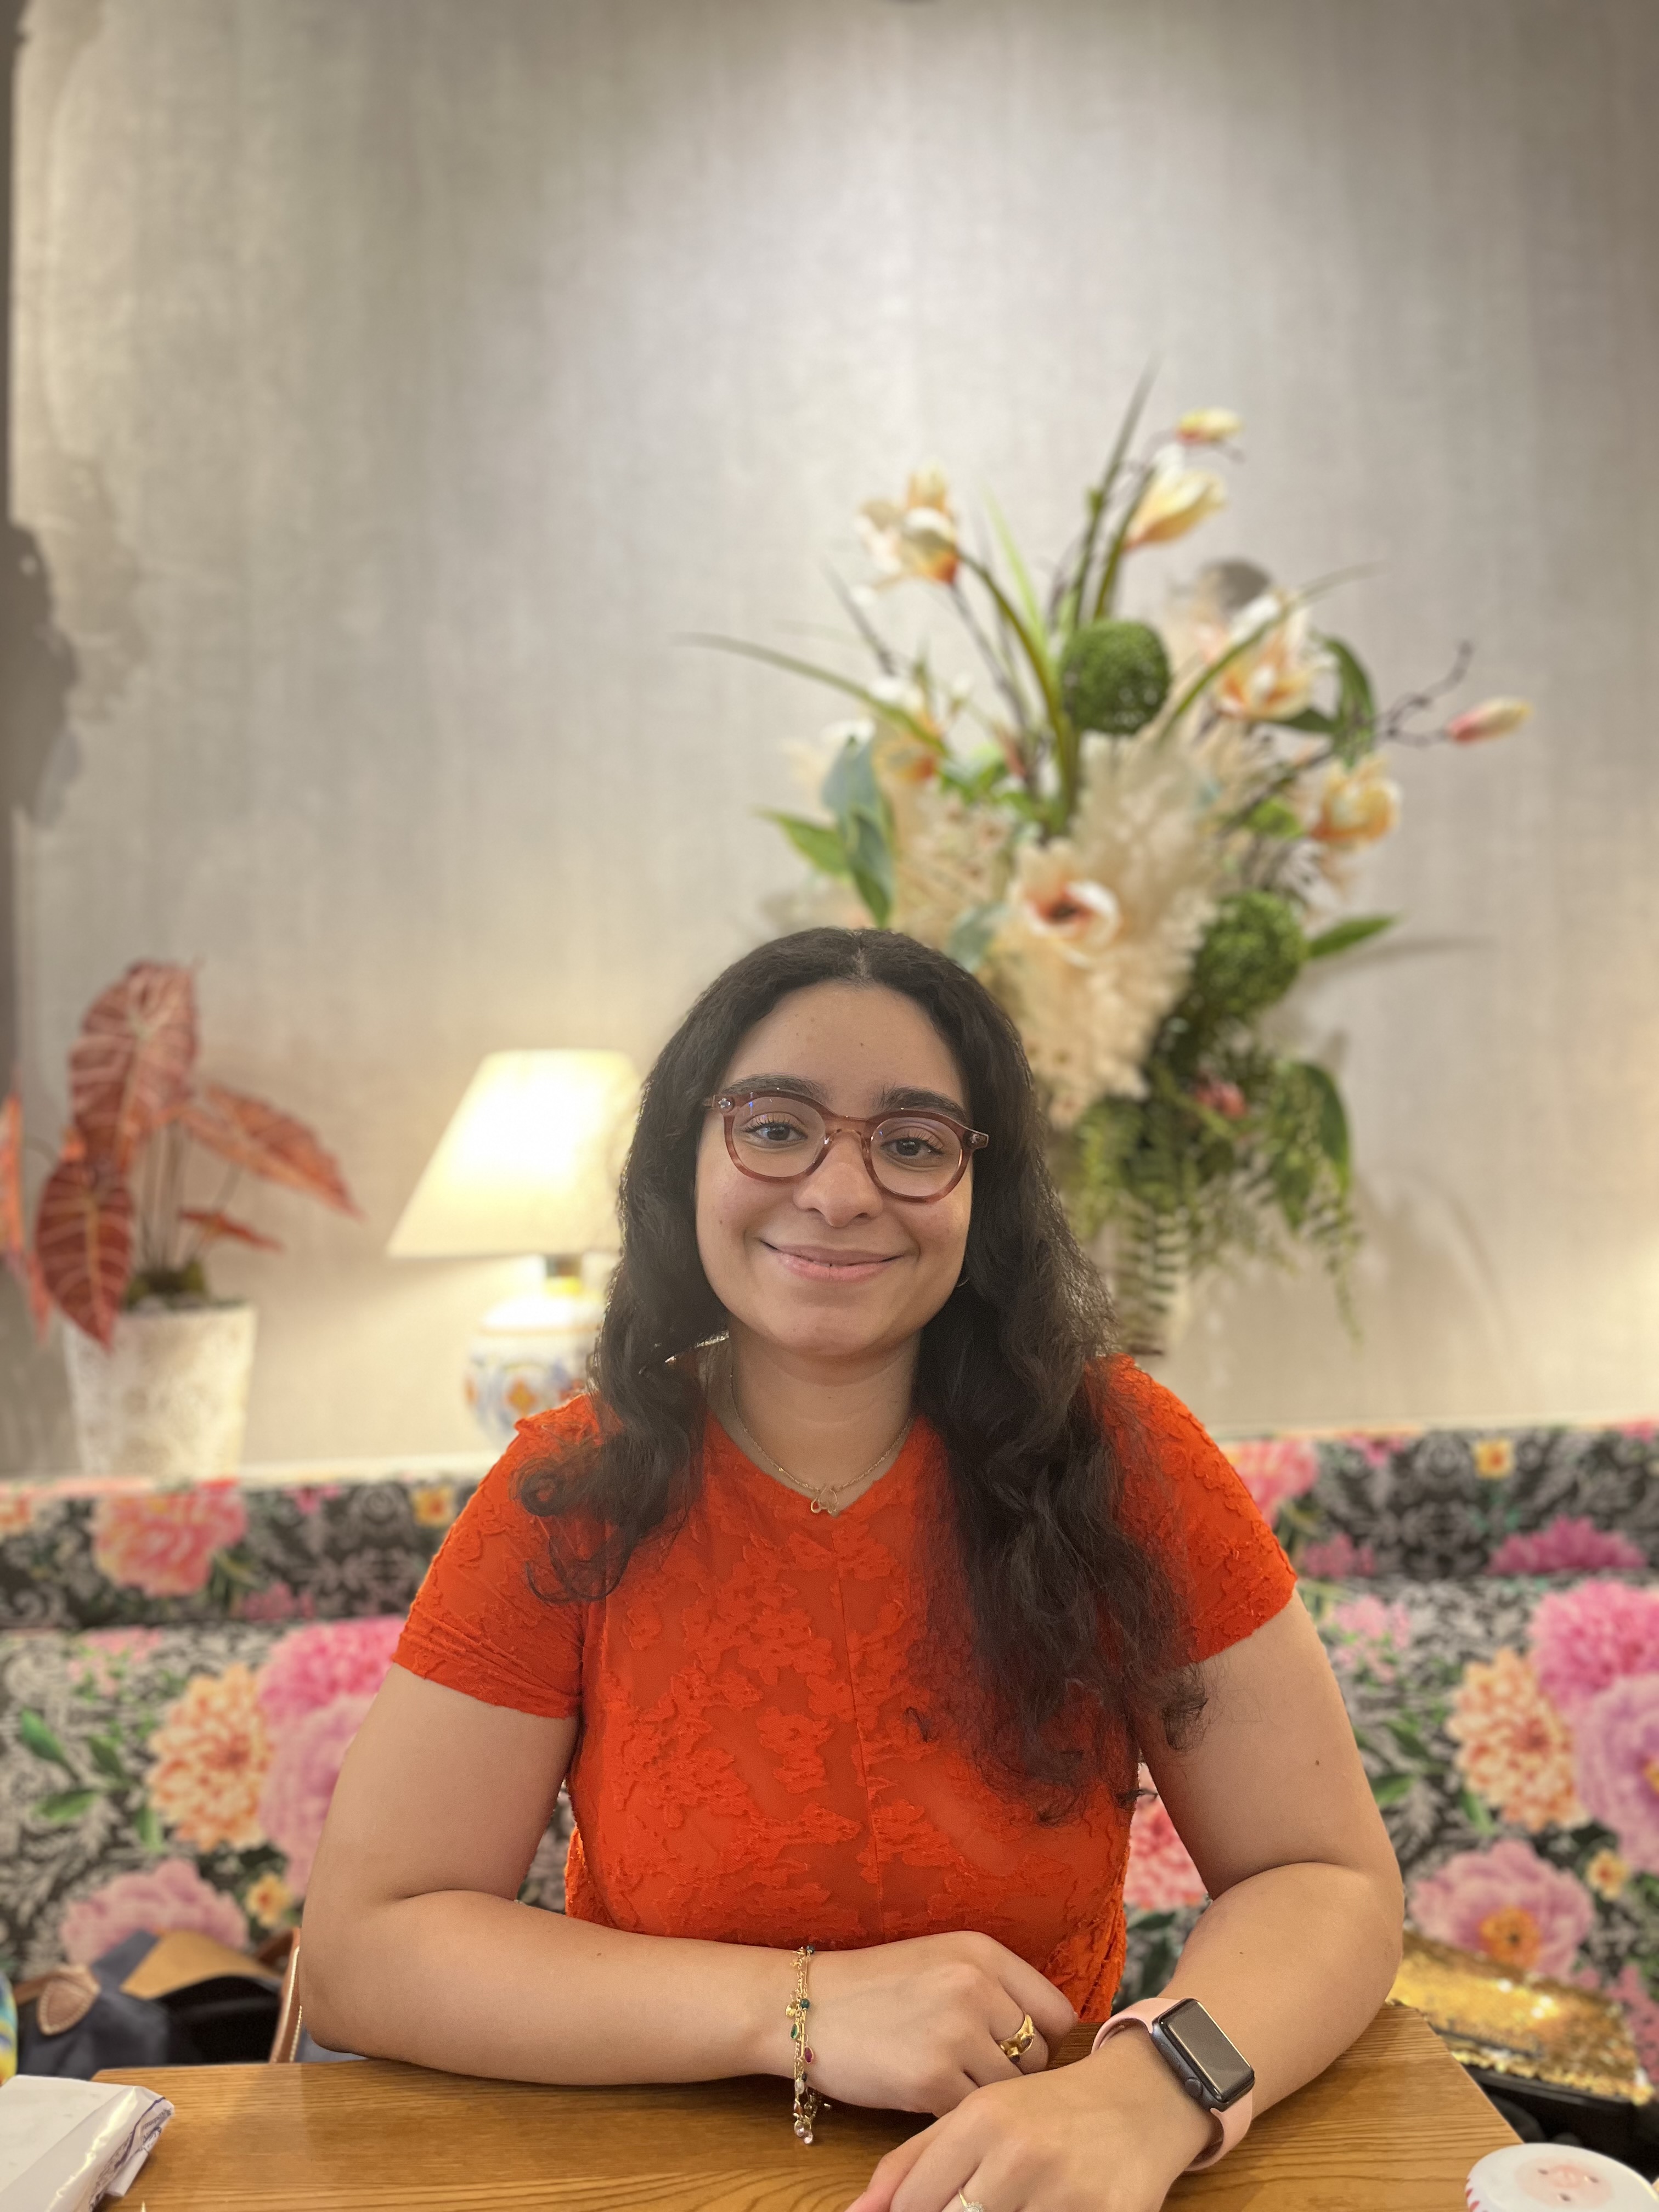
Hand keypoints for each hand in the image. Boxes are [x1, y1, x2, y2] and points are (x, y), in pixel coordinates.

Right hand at [802, 1932, 1075, 2117]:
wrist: (804, 2007)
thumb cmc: (875, 1988)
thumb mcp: (940, 1961)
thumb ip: (993, 1987)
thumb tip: (1045, 2038)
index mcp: (983, 1953)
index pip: (1056, 2011)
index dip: (1041, 2039)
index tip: (1014, 2050)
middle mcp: (975, 1986)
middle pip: (1038, 2055)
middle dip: (1012, 2071)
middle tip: (973, 2070)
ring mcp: (955, 2032)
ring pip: (1009, 2089)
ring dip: (984, 2095)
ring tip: (948, 2080)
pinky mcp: (932, 2079)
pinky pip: (971, 2112)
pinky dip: (954, 2113)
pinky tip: (926, 2094)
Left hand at [843, 2028, 1214, 2211]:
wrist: (1142, 2097)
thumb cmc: (1046, 2110)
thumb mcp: (977, 2115)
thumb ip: (913, 2161)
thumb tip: (858, 2211)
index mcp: (981, 2120)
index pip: (915, 2201)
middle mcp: (1018, 2153)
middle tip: (967, 2202)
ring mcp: (1062, 2189)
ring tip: (997, 2200)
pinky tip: (1034, 2208)